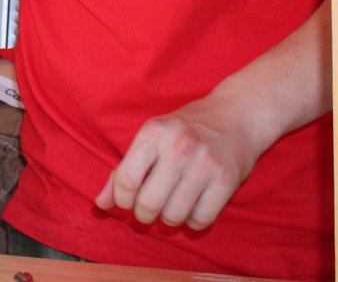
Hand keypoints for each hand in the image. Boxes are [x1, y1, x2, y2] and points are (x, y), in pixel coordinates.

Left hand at [95, 92, 268, 230]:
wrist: (237, 115)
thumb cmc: (186, 129)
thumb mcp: (151, 138)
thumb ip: (124, 171)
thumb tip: (100, 204)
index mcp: (153, 132)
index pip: (126, 180)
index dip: (121, 200)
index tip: (127, 202)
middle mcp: (178, 147)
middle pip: (148, 203)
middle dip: (143, 215)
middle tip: (148, 211)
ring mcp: (204, 164)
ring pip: (174, 216)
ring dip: (168, 220)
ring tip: (171, 208)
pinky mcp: (227, 180)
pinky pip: (201, 219)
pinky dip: (193, 222)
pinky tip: (192, 209)